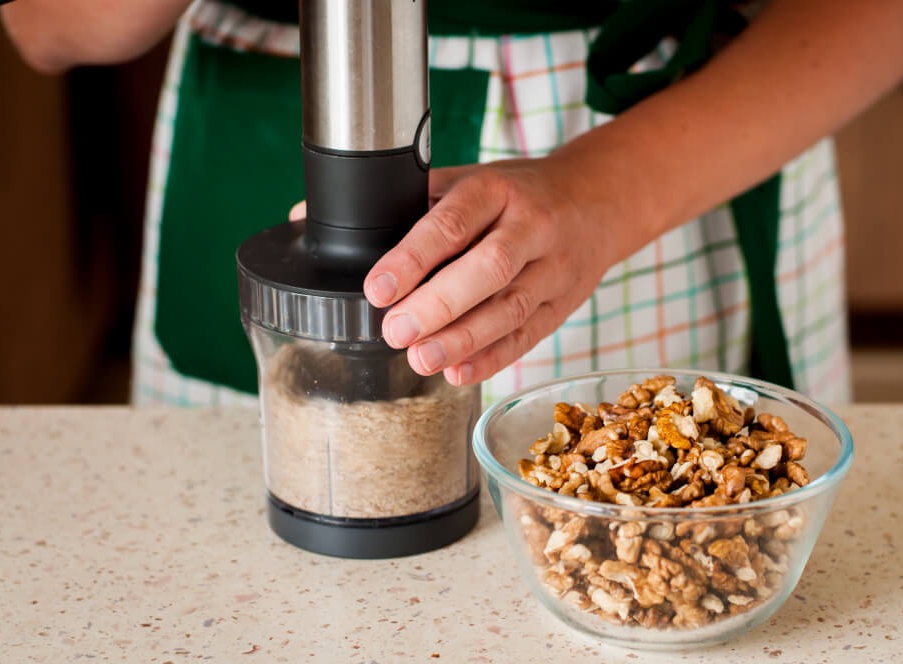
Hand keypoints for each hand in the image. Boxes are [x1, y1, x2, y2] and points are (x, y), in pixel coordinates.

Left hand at [358, 158, 624, 385]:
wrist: (596, 201)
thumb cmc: (518, 193)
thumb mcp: (470, 179)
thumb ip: (405, 200)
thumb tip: (306, 217)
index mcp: (498, 189)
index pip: (453, 223)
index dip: (413, 257)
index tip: (377, 287)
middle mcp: (531, 227)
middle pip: (488, 270)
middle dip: (438, 305)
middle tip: (394, 330)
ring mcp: (553, 269)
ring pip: (510, 309)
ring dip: (463, 340)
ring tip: (419, 359)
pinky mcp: (562, 305)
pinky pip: (528, 336)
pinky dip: (493, 359)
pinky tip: (458, 373)